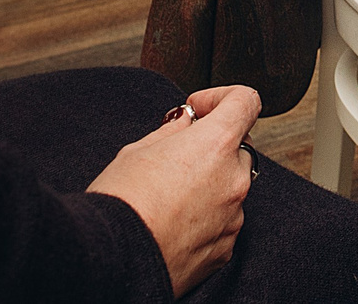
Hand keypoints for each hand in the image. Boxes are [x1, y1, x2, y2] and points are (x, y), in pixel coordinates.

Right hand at [87, 84, 258, 296]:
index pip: (245, 101)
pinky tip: (173, 222)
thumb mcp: (137, 151)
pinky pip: (223, 221)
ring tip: (169, 195)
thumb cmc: (120, 203)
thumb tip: (186, 124)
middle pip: (238, 148)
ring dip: (209, 184)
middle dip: (213, 147)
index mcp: (215, 144)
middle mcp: (233, 179)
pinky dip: (205, 217)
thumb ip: (172, 132)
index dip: (222, 97)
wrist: (112, 260)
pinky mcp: (226, 248)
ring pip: (230, 187)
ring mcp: (233, 216)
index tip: (199, 108)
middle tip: (177, 155)